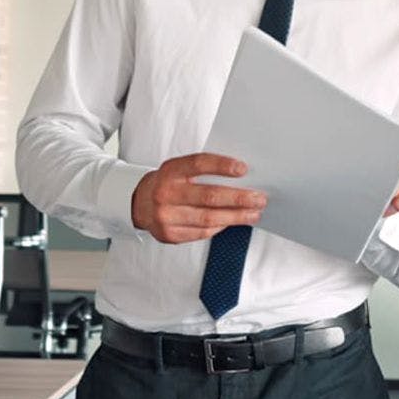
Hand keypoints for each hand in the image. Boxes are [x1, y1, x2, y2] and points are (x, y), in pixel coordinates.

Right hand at [131, 153, 266, 243]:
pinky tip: (232, 222)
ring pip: (209, 218)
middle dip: (239, 198)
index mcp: (170, 170)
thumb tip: (241, 177)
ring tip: (253, 214)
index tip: (243, 169)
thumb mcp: (179, 169)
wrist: (139, 203)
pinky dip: (220, 226)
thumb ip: (203, 170)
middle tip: (259, 198)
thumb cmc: (168, 183)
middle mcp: (166, 193)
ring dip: (236, 217)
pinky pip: (202, 232)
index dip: (222, 166)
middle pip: (209, 196)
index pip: (199, 164)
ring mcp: (166, 216)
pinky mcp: (169, 234)